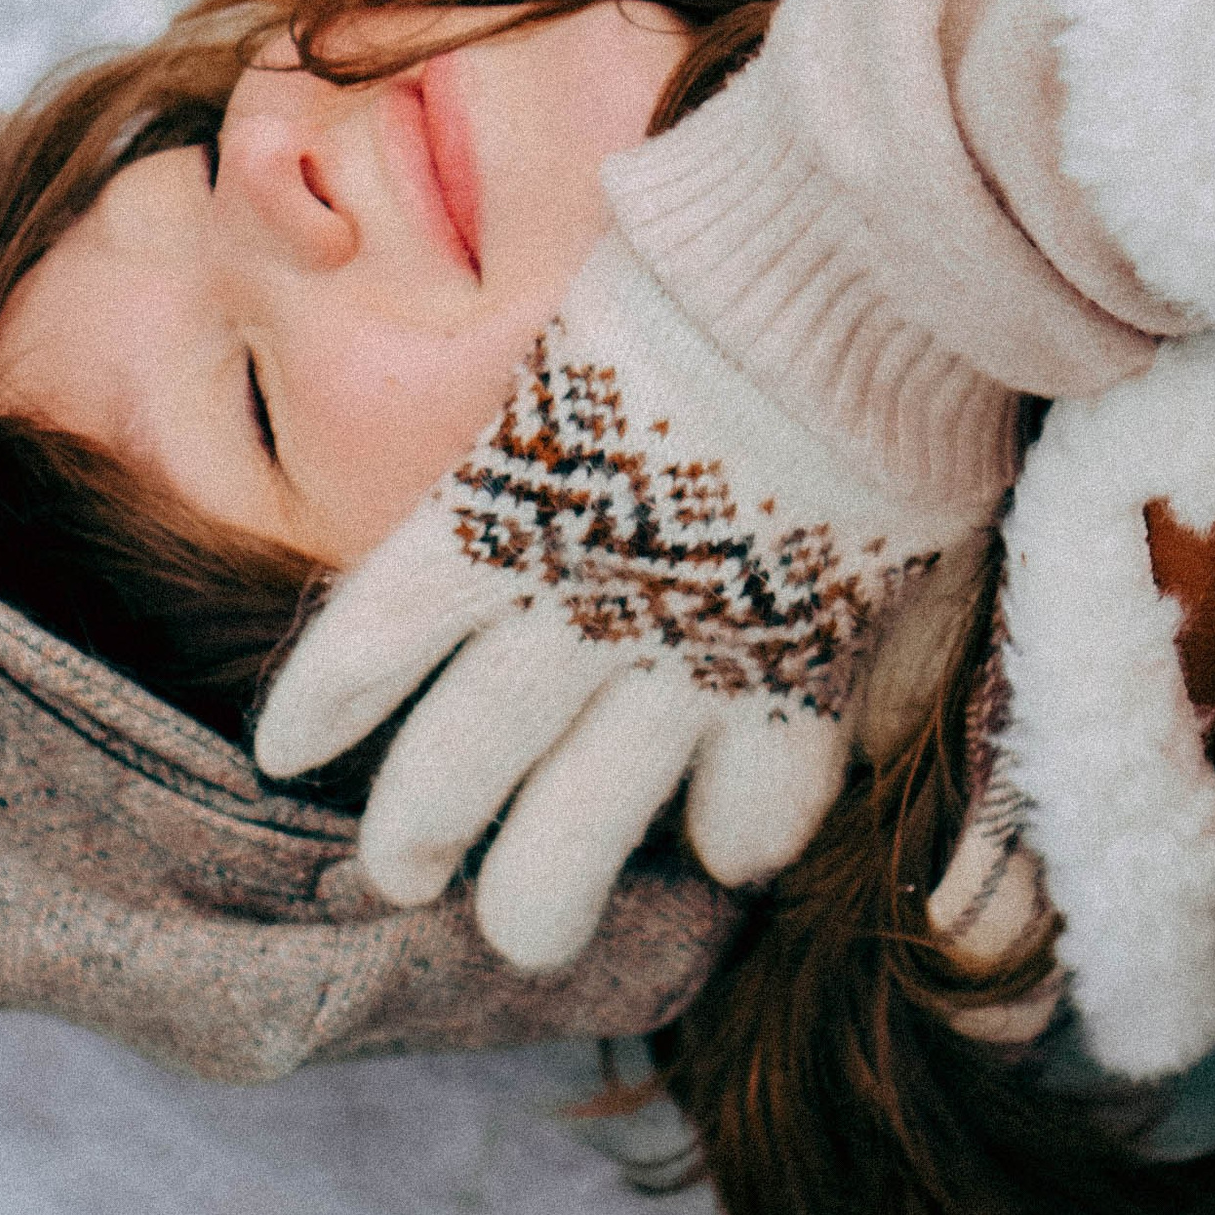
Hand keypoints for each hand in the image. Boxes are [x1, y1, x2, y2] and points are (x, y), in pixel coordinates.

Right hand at [251, 234, 1005, 967]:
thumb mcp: (928, 522)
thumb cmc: (908, 377)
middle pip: (581, 832)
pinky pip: (389, 629)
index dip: (737, 839)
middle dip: (540, 896)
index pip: (758, 815)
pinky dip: (332, 692)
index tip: (725, 847)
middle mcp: (677, 667)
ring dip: (423, 830)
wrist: (849, 281)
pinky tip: (287, 751)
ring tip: (399, 878)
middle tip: (520, 932)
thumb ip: (884, 604)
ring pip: (471, 762)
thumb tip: (888, 637)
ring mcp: (574, 597)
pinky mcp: (496, 518)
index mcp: (794, 671)